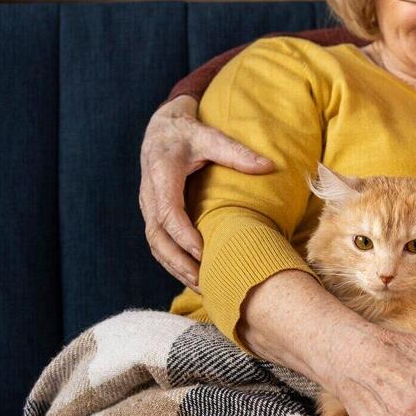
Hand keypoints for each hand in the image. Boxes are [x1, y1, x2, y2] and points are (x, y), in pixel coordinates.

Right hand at [139, 95, 273, 289]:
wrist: (162, 128)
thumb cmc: (188, 133)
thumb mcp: (211, 137)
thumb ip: (237, 153)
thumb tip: (268, 166)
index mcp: (162, 174)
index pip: (167, 212)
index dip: (183, 235)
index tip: (202, 252)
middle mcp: (150, 194)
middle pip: (157, 236)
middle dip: (178, 261)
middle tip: (203, 280)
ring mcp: (148, 205)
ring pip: (154, 244)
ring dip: (174, 267)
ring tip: (201, 286)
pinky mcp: (152, 213)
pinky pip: (157, 242)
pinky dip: (172, 261)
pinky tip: (193, 276)